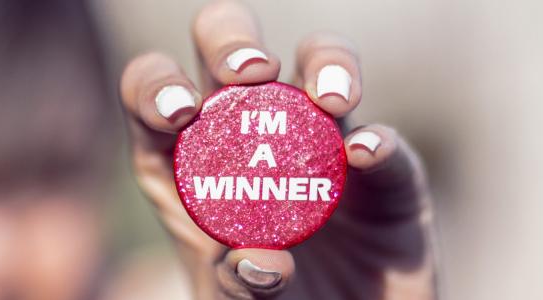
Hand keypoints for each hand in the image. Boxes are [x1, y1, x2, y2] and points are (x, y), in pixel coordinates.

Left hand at [117, 1, 435, 298]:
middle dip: (234, 42)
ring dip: (326, 63)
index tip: (181, 112)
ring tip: (328, 99)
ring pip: (318, 64)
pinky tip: (364, 155)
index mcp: (187, 158)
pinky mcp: (384, 175)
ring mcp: (322, 144)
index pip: (157, 95)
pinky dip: (378, 142)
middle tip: (249, 75)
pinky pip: (385, 142)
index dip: (159, 86)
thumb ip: (234, 284)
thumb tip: (259, 261)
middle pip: (232, 54)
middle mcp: (252, 134)